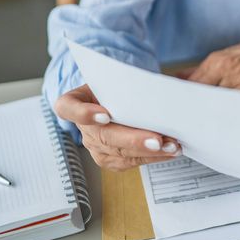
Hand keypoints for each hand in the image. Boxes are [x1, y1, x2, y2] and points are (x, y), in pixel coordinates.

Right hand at [54, 83, 180, 170]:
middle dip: (134, 140)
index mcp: (76, 101)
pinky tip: (169, 152)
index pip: (68, 107)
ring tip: (172, 146)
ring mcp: (94, 146)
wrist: (114, 98)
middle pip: (104, 136)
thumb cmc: (115, 86)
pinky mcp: (108, 159)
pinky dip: (152, 157)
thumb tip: (167, 84)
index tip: (105, 115)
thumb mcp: (116, 77)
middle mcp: (82, 127)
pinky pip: (129, 162)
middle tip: (157, 141)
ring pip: (119, 153)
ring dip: (149, 152)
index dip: (84, 113)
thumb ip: (130, 81)